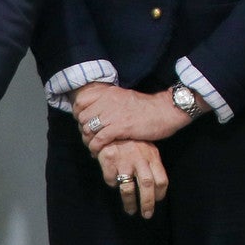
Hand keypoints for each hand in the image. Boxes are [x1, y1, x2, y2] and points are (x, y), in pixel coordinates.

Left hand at [72, 81, 189, 153]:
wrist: (166, 111)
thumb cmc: (148, 107)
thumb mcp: (125, 98)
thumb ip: (110, 102)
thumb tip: (98, 112)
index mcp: (109, 93)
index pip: (81, 102)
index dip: (78, 114)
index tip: (84, 123)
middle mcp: (108, 101)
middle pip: (83, 117)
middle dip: (83, 130)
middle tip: (89, 138)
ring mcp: (113, 114)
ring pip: (88, 129)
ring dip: (88, 140)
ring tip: (93, 146)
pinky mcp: (120, 127)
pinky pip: (99, 139)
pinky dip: (95, 147)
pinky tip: (98, 152)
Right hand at [99, 139, 168, 218]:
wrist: (111, 123)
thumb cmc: (131, 138)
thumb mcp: (147, 147)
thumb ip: (151, 163)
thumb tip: (157, 185)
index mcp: (152, 156)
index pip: (161, 179)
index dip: (160, 194)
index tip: (157, 201)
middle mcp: (139, 159)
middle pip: (147, 186)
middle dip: (147, 203)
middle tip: (147, 215)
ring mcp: (124, 160)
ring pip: (128, 188)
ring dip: (130, 202)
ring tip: (130, 210)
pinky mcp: (109, 160)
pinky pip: (110, 180)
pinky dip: (112, 184)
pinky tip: (113, 183)